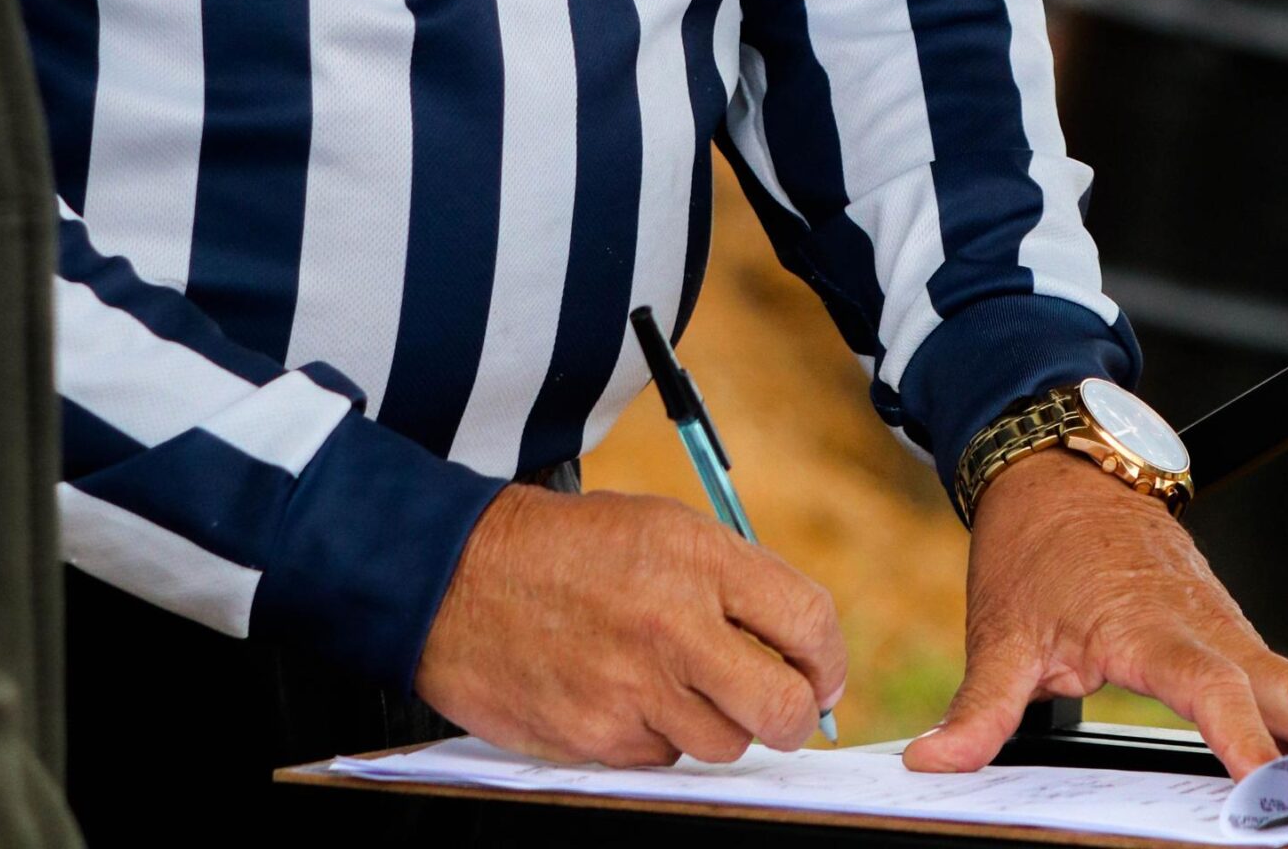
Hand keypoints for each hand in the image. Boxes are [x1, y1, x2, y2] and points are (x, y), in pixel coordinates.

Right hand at [415, 483, 845, 767]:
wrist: (459, 578)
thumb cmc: (569, 549)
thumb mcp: (660, 528)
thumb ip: (732, 580)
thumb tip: (800, 646)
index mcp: (696, 557)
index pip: (808, 621)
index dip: (828, 658)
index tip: (822, 672)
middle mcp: (673, 624)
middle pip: (784, 709)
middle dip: (795, 716)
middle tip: (779, 705)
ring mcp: (635, 689)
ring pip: (726, 745)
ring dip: (716, 724)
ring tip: (674, 682)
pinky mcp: (599, 738)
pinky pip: (663, 759)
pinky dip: (656, 737)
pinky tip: (622, 695)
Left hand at [905, 452, 1287, 779]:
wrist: (1056, 462)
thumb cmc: (1032, 542)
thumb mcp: (1002, 629)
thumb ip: (980, 708)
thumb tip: (935, 764)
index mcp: (1146, 626)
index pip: (1206, 688)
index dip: (1240, 738)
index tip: (1266, 784)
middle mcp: (1199, 624)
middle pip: (1282, 685)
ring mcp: (1219, 624)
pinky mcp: (1223, 628)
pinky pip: (1277, 676)